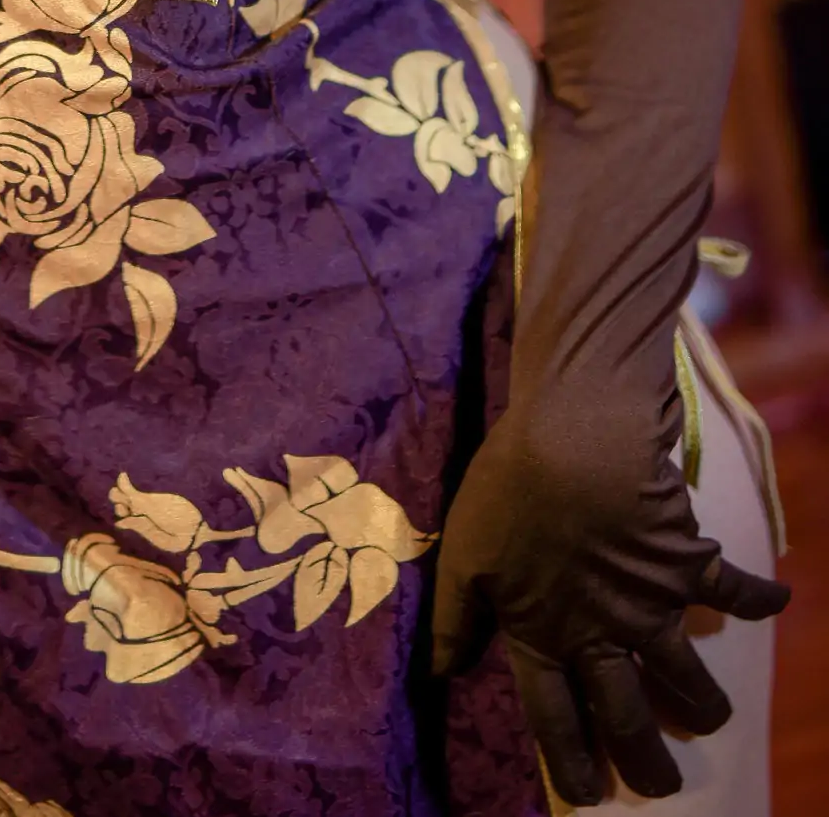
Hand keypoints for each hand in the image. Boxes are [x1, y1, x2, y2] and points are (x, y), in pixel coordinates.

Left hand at [433, 389, 787, 803]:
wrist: (576, 438)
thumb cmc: (508, 489)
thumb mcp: (465, 554)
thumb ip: (454, 619)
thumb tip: (439, 674)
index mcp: (543, 633)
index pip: (557, 717)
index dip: (571, 761)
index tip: (589, 795)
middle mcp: (601, 634)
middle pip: (627, 716)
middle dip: (646, 760)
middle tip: (660, 786)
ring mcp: (650, 604)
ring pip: (686, 677)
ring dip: (702, 703)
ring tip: (709, 717)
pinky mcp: (686, 565)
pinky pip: (732, 589)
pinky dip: (759, 596)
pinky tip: (779, 602)